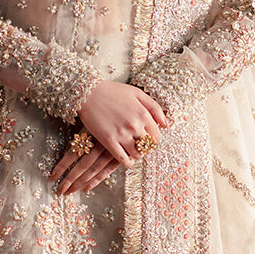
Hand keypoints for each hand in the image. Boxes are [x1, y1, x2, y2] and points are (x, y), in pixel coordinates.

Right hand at [50, 81, 167, 194]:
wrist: (88, 93)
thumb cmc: (113, 91)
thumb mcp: (137, 93)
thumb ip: (154, 107)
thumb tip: (166, 124)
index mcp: (143, 114)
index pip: (157, 136)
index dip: (153, 140)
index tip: (147, 138)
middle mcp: (135, 125)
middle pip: (148, 147)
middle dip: (145, 147)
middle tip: (139, 145)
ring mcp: (121, 134)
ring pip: (137, 155)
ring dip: (137, 155)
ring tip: (133, 151)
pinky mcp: (108, 141)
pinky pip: (123, 159)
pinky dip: (127, 162)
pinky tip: (126, 159)